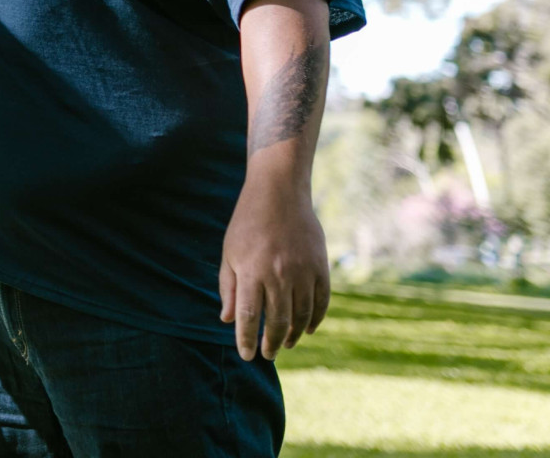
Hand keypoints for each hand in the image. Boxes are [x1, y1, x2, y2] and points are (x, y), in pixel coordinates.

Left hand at [218, 173, 329, 360]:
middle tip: (268, 355)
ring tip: (286, 345)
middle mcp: (278, 275)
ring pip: (302, 316)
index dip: (247, 339)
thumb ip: (229, 288)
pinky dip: (315, 319)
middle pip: (278, 321)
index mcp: (251, 271)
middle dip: (272, 343)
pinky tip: (308, 329)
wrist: (279, 192)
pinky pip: (321, 302)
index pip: (249, 316)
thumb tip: (228, 320)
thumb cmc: (247, 223)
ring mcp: (302, 272)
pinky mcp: (320, 267)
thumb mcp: (229, 253)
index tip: (247, 355)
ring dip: (294, 335)